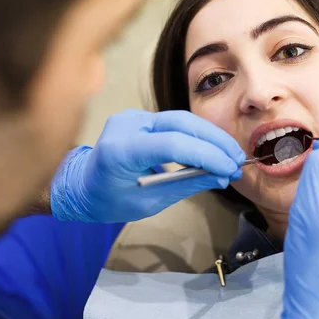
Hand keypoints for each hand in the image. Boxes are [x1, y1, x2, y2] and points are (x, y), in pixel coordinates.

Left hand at [51, 110, 244, 222]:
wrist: (81, 185)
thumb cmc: (110, 200)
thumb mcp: (149, 202)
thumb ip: (186, 184)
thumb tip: (222, 176)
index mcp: (120, 150)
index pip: (171, 144)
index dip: (205, 155)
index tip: (230, 169)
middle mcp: (126, 124)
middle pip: (182, 124)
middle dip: (215, 141)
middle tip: (238, 161)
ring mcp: (133, 116)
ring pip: (183, 119)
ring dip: (210, 137)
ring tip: (231, 156)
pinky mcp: (141, 117)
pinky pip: (176, 122)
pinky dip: (197, 136)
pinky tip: (213, 149)